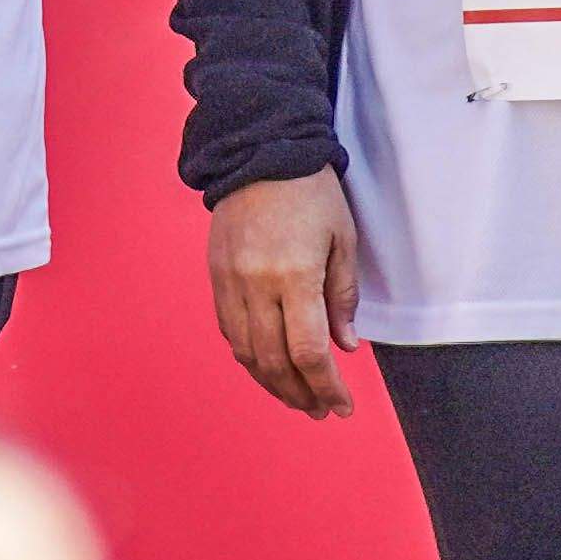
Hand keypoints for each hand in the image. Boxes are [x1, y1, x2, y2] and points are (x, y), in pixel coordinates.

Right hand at [205, 172, 363, 417]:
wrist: (259, 150)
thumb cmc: (311, 191)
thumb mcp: (342, 239)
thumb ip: (343, 296)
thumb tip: (345, 347)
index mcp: (294, 275)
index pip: (308, 351)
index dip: (325, 386)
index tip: (341, 406)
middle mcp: (257, 284)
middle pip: (274, 362)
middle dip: (300, 394)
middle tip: (320, 409)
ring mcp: (230, 281)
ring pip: (247, 353)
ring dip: (272, 383)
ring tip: (296, 395)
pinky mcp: (216, 275)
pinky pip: (229, 330)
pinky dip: (249, 356)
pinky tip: (268, 363)